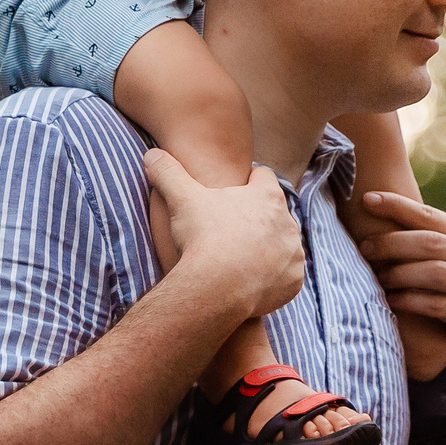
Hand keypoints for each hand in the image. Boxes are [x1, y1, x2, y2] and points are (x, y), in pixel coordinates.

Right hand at [146, 148, 302, 320]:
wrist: (214, 290)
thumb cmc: (202, 239)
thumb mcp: (182, 200)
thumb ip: (168, 173)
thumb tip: (151, 155)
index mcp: (268, 197)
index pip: (262, 176)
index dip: (246, 181)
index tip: (232, 191)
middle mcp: (288, 223)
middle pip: (273, 213)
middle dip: (257, 218)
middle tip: (232, 228)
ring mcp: (293, 254)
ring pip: (282, 245)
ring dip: (268, 248)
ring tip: (241, 258)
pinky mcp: (293, 282)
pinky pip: (286, 276)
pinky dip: (273, 278)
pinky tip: (251, 280)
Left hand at [355, 193, 445, 353]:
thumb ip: (430, 244)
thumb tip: (380, 221)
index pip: (430, 215)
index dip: (398, 206)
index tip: (368, 199)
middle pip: (430, 242)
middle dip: (392, 242)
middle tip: (364, 247)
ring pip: (434, 272)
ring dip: (400, 274)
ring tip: (377, 277)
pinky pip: (438, 304)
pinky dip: (411, 301)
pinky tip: (392, 301)